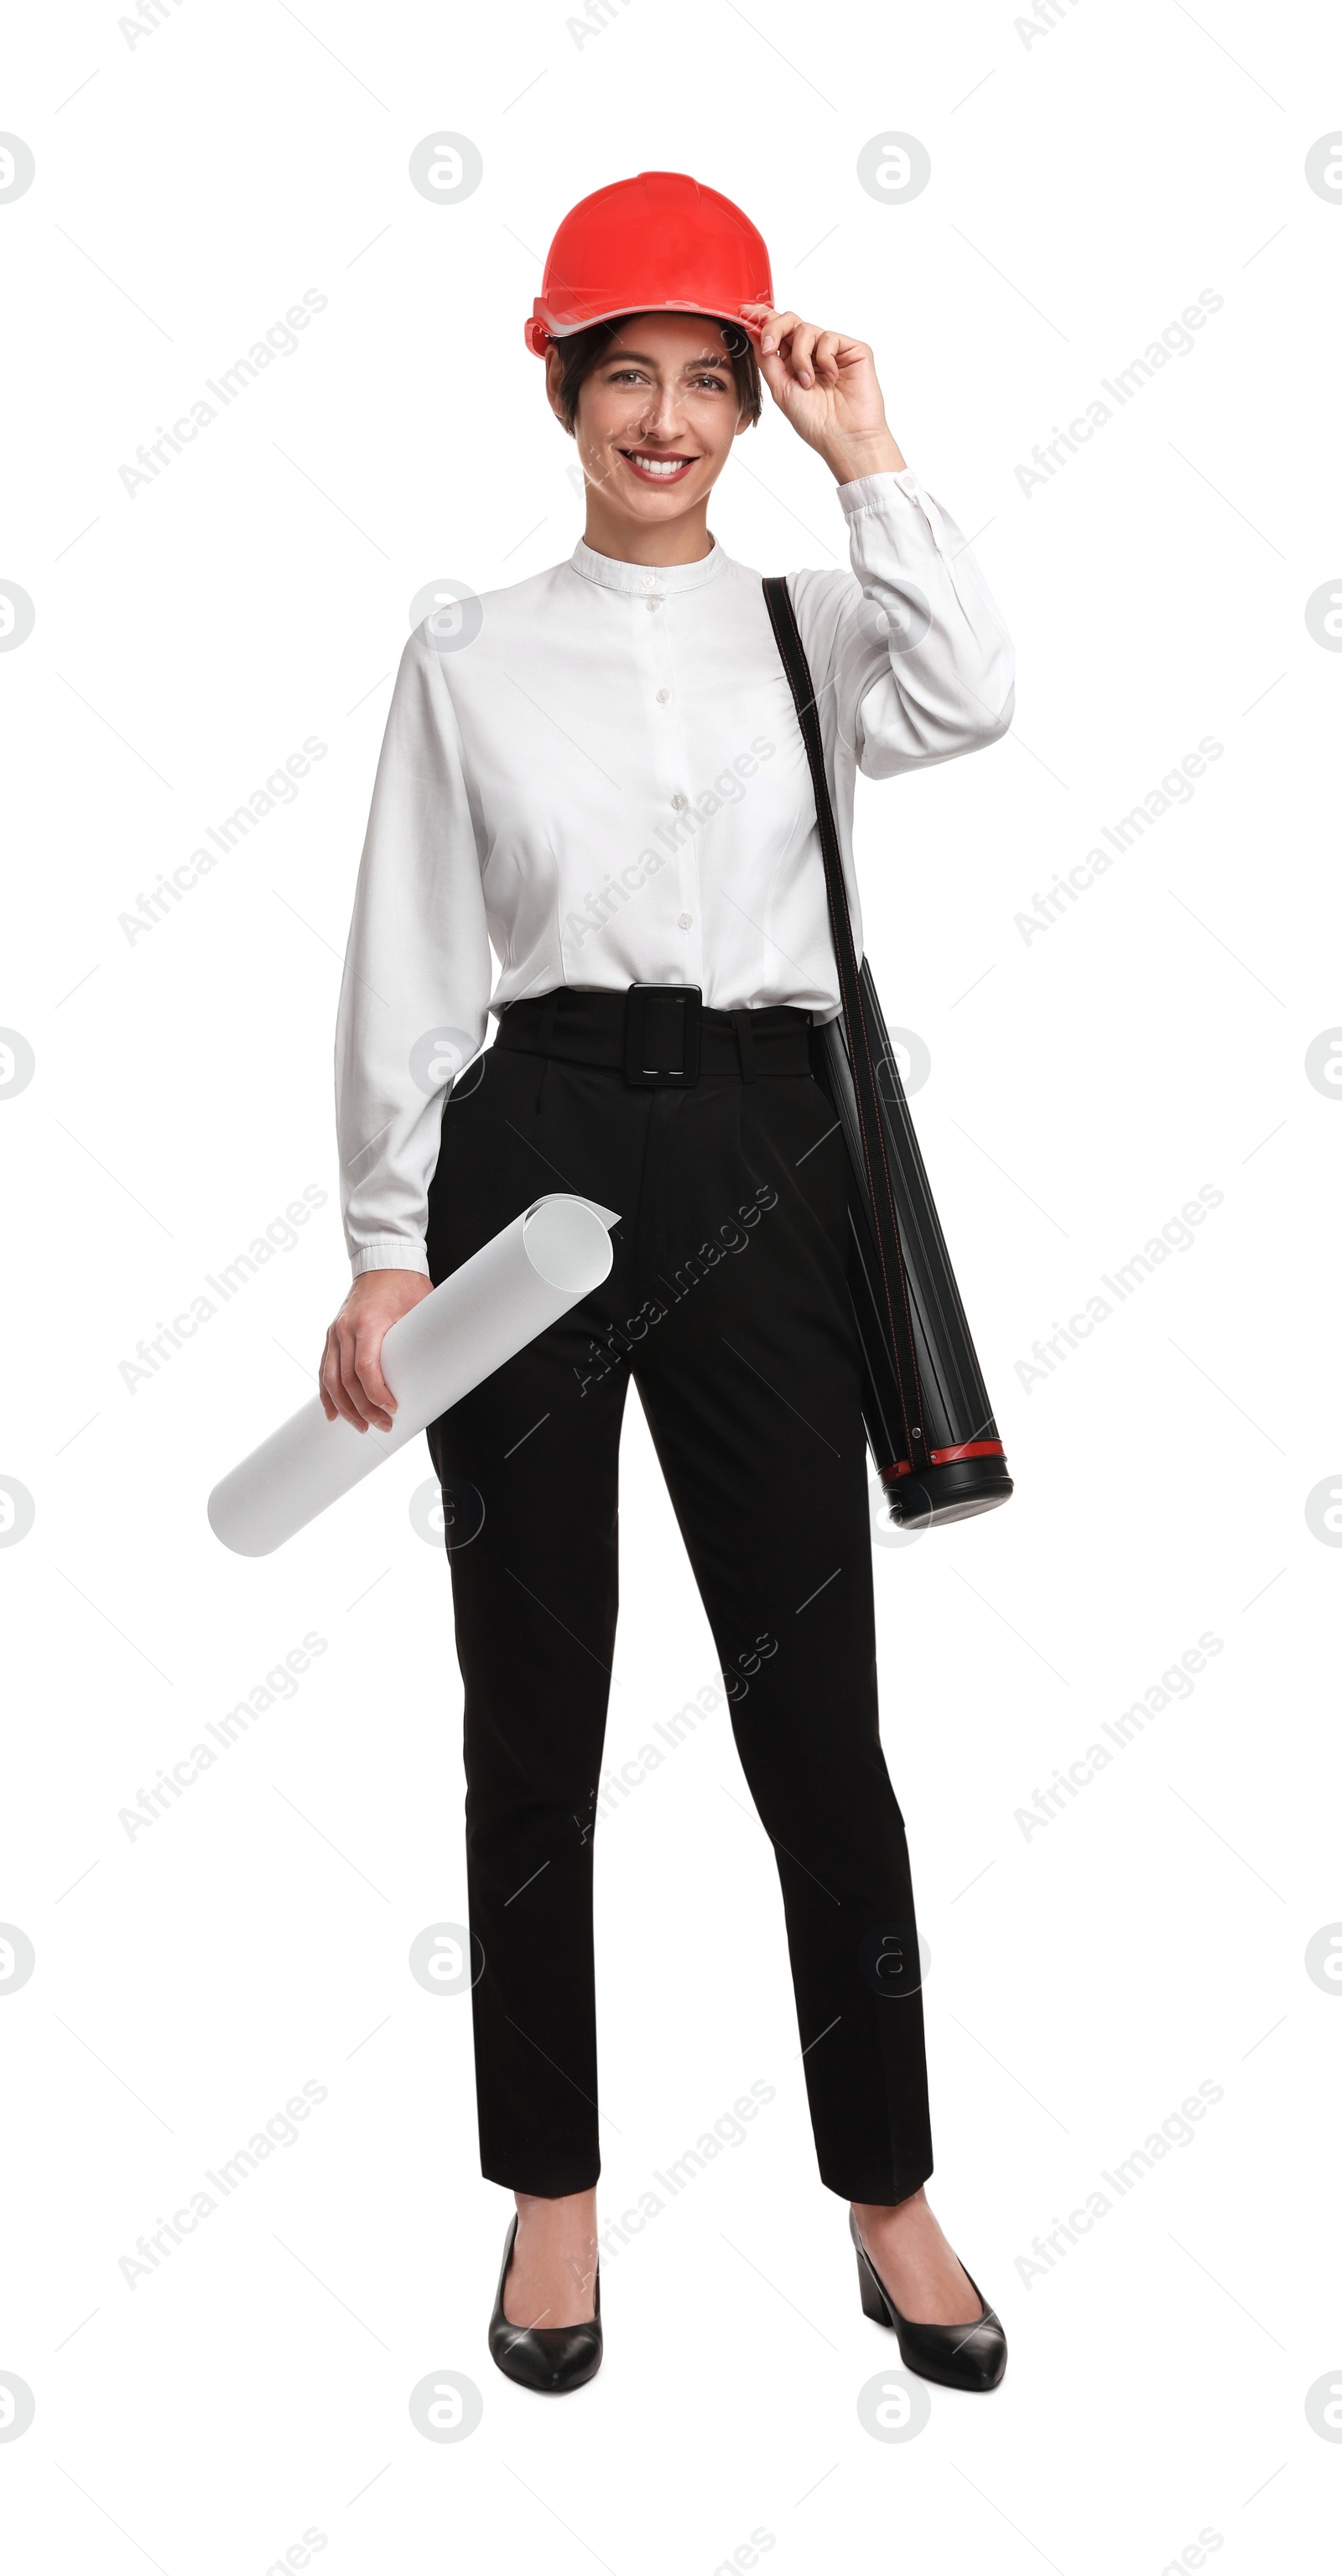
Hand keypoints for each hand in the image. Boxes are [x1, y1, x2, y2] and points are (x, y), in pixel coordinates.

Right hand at [319, 1267, 432, 1431]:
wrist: (382, 1261)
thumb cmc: (405, 1283)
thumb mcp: (422, 1306)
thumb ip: (426, 1336)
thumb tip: (449, 1365)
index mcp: (368, 1322)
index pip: (366, 1368)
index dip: (376, 1393)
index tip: (391, 1408)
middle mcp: (346, 1328)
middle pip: (347, 1380)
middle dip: (364, 1408)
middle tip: (382, 1425)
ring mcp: (335, 1332)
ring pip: (331, 1379)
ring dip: (344, 1407)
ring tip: (360, 1426)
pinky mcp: (332, 1335)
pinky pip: (325, 1369)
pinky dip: (327, 1393)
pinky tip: (332, 1412)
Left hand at [738, 305, 905, 482]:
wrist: (844, 437)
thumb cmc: (815, 422)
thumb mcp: (781, 389)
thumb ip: (767, 360)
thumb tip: (753, 332)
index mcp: (793, 363)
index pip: (778, 332)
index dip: (762, 319)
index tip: (744, 313)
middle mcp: (813, 353)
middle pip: (790, 321)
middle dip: (775, 329)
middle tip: (769, 348)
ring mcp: (833, 351)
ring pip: (806, 329)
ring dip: (801, 357)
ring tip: (809, 383)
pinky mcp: (853, 349)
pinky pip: (829, 338)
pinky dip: (824, 359)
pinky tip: (831, 378)